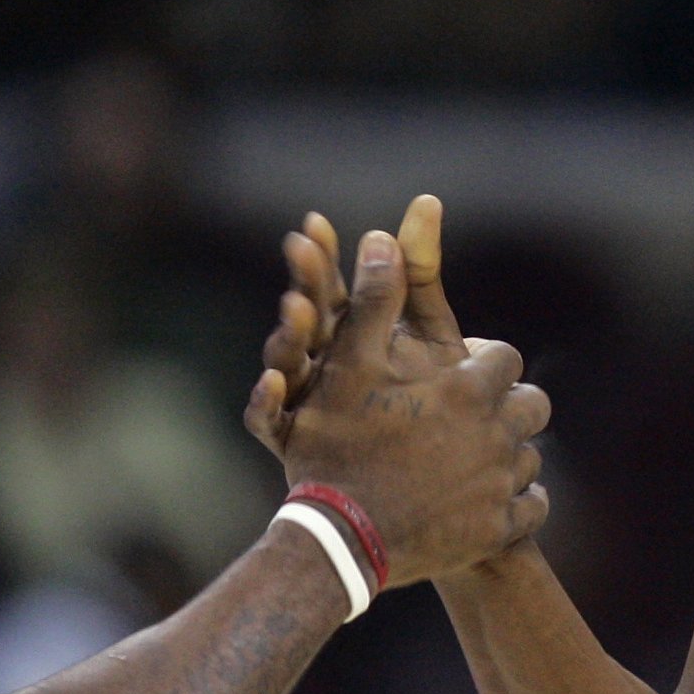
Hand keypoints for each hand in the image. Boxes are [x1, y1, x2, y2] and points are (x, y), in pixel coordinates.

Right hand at [248, 224, 547, 587]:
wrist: (339, 539)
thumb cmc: (337, 447)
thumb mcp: (348, 367)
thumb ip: (373, 300)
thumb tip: (380, 234)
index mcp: (468, 388)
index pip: (506, 359)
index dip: (483, 363)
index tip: (459, 375)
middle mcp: (497, 433)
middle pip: (532, 405)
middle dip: (507, 406)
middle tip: (472, 418)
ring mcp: (501, 484)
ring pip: (530, 456)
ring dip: (508, 452)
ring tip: (472, 459)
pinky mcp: (498, 529)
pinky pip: (532, 506)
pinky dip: (516, 502)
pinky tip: (489, 499)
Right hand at [256, 195, 462, 441]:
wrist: (389, 492)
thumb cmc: (420, 406)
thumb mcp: (424, 334)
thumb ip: (419, 272)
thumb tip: (428, 200)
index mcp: (343, 334)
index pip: (327, 289)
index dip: (320, 258)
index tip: (314, 222)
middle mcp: (314, 363)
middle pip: (304, 320)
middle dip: (303, 286)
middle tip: (298, 253)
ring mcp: (299, 403)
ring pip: (285, 367)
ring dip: (285, 339)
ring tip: (292, 312)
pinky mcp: (288, 444)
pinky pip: (269, 423)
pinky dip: (265, 405)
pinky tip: (268, 385)